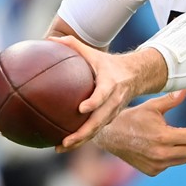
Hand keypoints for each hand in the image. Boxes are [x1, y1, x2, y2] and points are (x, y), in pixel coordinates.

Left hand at [51, 36, 154, 150]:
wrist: (135, 76)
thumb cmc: (109, 64)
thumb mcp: (94, 53)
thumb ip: (73, 45)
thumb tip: (50, 38)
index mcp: (110, 84)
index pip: (102, 95)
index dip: (94, 102)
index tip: (81, 109)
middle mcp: (113, 101)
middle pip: (98, 121)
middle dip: (83, 133)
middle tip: (65, 140)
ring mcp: (112, 112)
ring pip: (97, 130)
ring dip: (80, 140)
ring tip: (60, 147)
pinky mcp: (109, 119)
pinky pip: (96, 131)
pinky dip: (82, 138)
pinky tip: (65, 143)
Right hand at [94, 91, 185, 175]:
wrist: (110, 136)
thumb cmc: (132, 118)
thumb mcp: (152, 106)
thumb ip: (171, 100)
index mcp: (164, 136)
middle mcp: (162, 154)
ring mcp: (157, 165)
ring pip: (184, 159)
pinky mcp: (152, 171)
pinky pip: (171, 164)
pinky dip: (173, 157)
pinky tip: (166, 147)